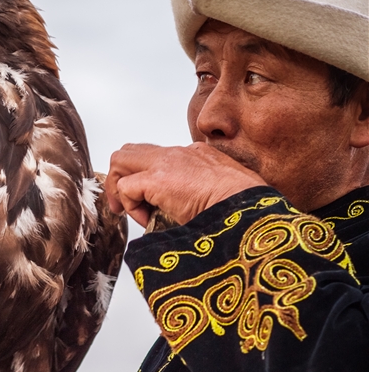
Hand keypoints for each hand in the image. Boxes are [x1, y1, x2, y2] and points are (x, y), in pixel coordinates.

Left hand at [106, 142, 264, 226]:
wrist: (251, 208)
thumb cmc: (246, 207)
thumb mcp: (223, 193)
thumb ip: (203, 193)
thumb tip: (189, 211)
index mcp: (196, 155)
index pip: (157, 157)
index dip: (144, 178)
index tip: (150, 202)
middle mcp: (179, 153)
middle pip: (132, 151)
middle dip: (121, 177)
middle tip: (125, 205)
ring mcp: (167, 163)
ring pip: (121, 160)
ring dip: (121, 188)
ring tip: (134, 212)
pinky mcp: (158, 179)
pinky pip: (127, 187)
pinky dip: (131, 205)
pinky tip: (148, 220)